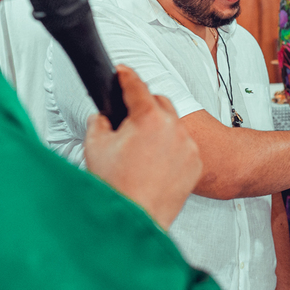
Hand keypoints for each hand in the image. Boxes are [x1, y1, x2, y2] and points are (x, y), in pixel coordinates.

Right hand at [85, 66, 200, 227]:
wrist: (134, 218)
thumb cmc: (116, 186)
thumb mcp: (95, 146)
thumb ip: (99, 122)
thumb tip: (104, 117)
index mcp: (148, 118)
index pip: (136, 86)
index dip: (127, 76)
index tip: (123, 71)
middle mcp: (173, 128)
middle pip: (160, 102)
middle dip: (145, 106)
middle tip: (129, 121)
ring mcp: (188, 146)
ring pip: (174, 125)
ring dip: (159, 128)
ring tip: (142, 148)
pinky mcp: (195, 164)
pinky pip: (183, 146)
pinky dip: (171, 149)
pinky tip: (155, 164)